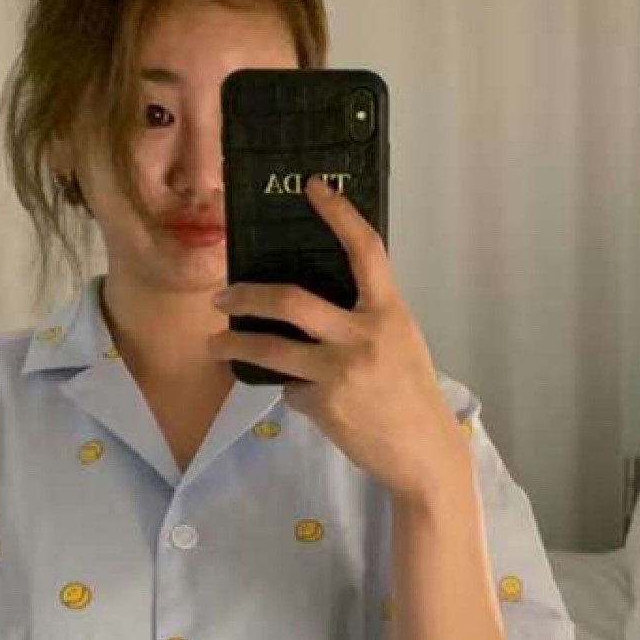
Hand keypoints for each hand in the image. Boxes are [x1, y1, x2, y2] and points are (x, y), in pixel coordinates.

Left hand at [208, 176, 464, 502]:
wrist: (424, 452)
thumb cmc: (411, 392)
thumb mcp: (400, 341)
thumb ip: (365, 318)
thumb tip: (314, 304)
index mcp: (389, 312)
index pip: (365, 250)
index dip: (339, 214)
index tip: (313, 186)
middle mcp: (364, 336)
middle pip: (291, 301)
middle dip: (246, 296)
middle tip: (222, 297)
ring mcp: (340, 372)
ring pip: (271, 350)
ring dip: (234, 346)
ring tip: (215, 345)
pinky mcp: (324, 405)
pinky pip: (290, 388)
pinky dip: (289, 390)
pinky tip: (304, 398)